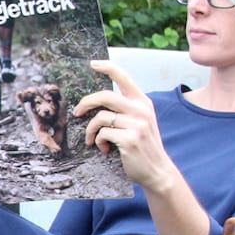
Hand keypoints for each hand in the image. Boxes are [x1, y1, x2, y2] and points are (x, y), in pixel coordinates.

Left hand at [74, 60, 174, 191]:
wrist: (157, 171)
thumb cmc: (143, 146)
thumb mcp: (140, 122)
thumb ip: (126, 109)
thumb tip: (96, 102)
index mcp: (143, 102)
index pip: (124, 77)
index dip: (107, 67)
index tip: (92, 64)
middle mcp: (141, 109)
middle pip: (105, 96)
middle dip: (86, 103)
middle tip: (77, 112)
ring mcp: (137, 124)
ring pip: (100, 117)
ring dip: (91, 130)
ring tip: (93, 140)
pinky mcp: (129, 138)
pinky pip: (103, 134)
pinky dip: (98, 142)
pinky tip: (105, 149)